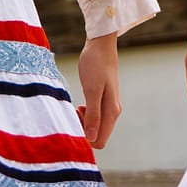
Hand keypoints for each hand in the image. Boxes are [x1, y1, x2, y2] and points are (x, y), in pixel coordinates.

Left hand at [76, 32, 120, 148]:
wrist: (100, 45)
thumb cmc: (95, 65)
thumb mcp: (92, 90)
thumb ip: (93, 114)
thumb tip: (92, 138)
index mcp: (112, 112)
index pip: (100, 141)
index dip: (85, 139)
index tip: (74, 123)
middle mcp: (113, 112)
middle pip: (98, 136)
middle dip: (83, 130)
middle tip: (73, 113)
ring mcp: (109, 106)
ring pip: (96, 127)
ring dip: (83, 122)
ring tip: (75, 108)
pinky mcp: (104, 100)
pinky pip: (95, 117)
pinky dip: (85, 115)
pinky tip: (79, 105)